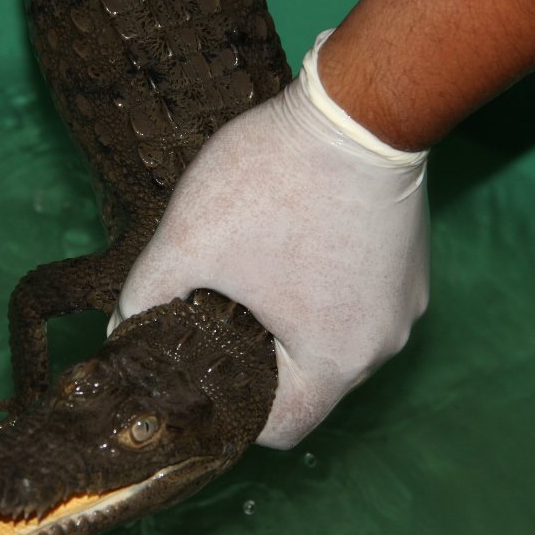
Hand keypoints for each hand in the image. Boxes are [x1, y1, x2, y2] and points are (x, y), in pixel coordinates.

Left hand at [109, 31, 429, 448]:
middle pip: (307, 382)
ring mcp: (405, 304)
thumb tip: (121, 329)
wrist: (357, 106)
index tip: (200, 369)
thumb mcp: (188, 240)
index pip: (281, 427)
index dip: (231, 411)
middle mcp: (382, 344)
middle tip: (215, 310)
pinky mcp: (412, 268)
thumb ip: (145, 296)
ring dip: (288, 319)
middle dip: (256, 355)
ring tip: (254, 269)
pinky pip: (355, 302)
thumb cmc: (277, 179)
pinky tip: (292, 243)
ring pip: (331, 338)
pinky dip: (320, 290)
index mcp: (337, 359)